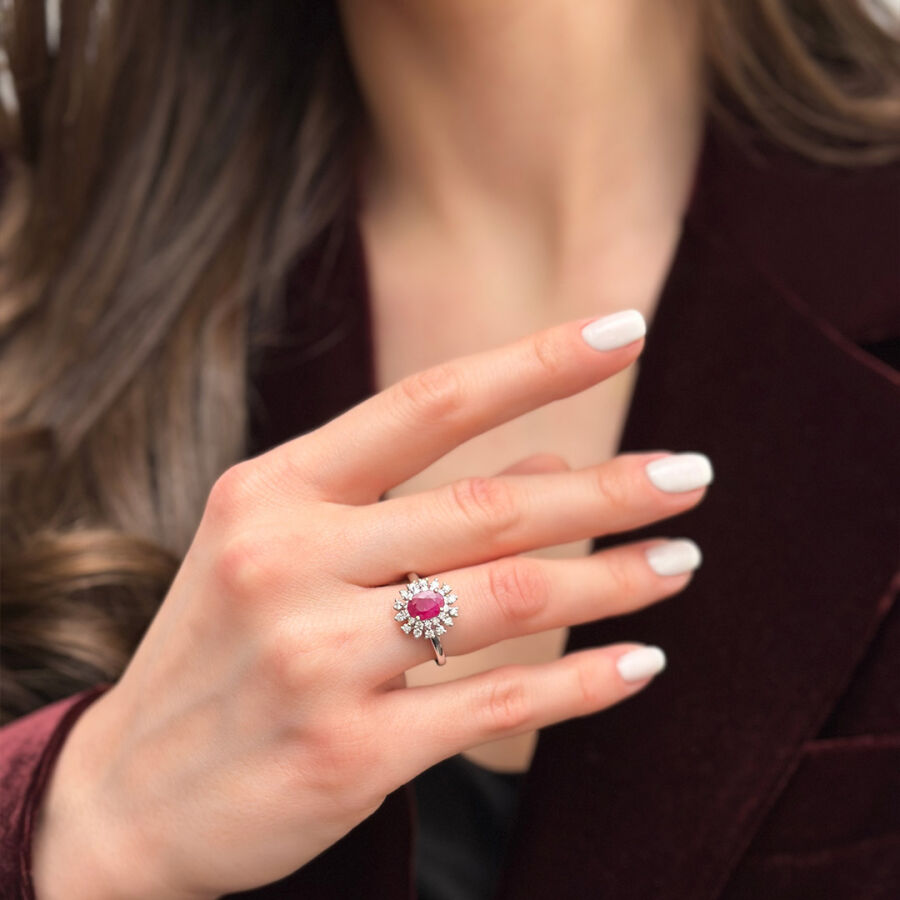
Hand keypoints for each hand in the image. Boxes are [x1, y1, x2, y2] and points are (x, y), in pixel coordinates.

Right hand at [31, 311, 710, 898]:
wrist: (129, 793)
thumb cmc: (222, 648)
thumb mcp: (288, 547)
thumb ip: (410, 502)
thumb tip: (553, 467)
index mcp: (275, 491)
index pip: (427, 402)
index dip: (536, 362)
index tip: (624, 328)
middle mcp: (290, 561)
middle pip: (489, 506)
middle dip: (609, 488)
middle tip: (692, 477)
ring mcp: (316, 660)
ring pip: (507, 600)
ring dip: (612, 580)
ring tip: (679, 562)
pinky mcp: (349, 752)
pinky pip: (496, 703)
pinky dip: (581, 683)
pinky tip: (639, 663)